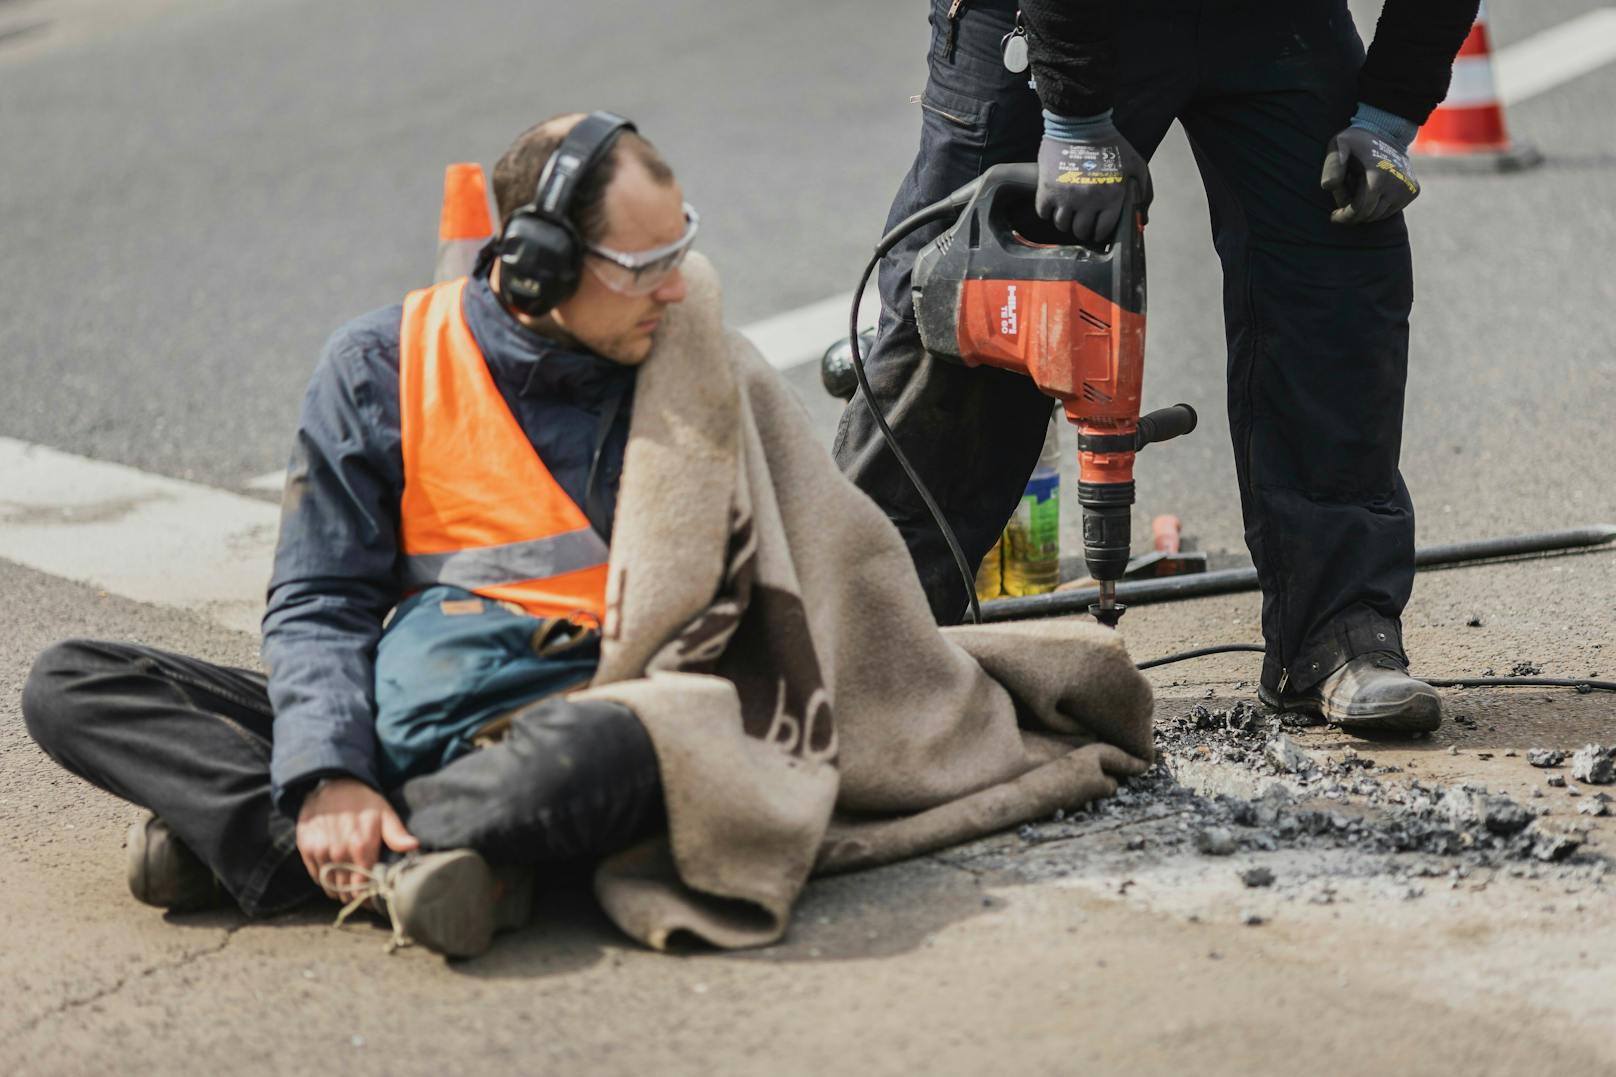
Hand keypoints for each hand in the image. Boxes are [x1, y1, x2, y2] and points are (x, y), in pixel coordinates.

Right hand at [296, 777, 417, 899]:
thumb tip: (414, 846)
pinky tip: (334, 874)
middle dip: (353, 895)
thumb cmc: (365, 801)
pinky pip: (315, 875)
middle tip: (360, 893)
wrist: (334, 783)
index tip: (372, 898)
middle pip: (345, 889)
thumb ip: (397, 834)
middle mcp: (338, 852)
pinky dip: (324, 879)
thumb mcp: (385, 814)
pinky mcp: (306, 848)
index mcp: (361, 846)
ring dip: (338, 889)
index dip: (367, 897)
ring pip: (329, 885)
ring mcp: (320, 850)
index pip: (361, 887)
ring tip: (347, 885)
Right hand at [1035, 114, 1151, 245]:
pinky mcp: (1047, 189)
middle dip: (1083, 228)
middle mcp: (1087, 201)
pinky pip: (1043, 213)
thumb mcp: (1136, 165)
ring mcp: (1065, 196)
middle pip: (1080, 231)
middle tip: (1083, 220)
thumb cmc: (1111, 144)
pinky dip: (1048, 211)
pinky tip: (1055, 203)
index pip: (1103, 230)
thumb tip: (1143, 220)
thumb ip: (1144, 193)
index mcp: (1110, 197)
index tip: (1097, 227)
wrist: (1080, 123)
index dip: (1100, 232)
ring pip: (1061, 225)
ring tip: (1069, 211)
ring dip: (1065, 221)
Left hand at [1321, 125, 1419, 224]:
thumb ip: (1332, 165)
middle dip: (1353, 212)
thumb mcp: (1339, 146)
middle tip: (1344, 200)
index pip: (1361, 210)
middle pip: (1369, 214)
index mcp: (1379, 175)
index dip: (1345, 216)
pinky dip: (1379, 207)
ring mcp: (1407, 188)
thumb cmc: (1357, 141)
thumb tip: (1328, 186)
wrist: (1388, 131)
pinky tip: (1372, 192)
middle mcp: (1397, 183)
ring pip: (1380, 215)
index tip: (1334, 216)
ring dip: (1366, 210)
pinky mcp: (1413, 191)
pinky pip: (1391, 210)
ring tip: (1358, 192)